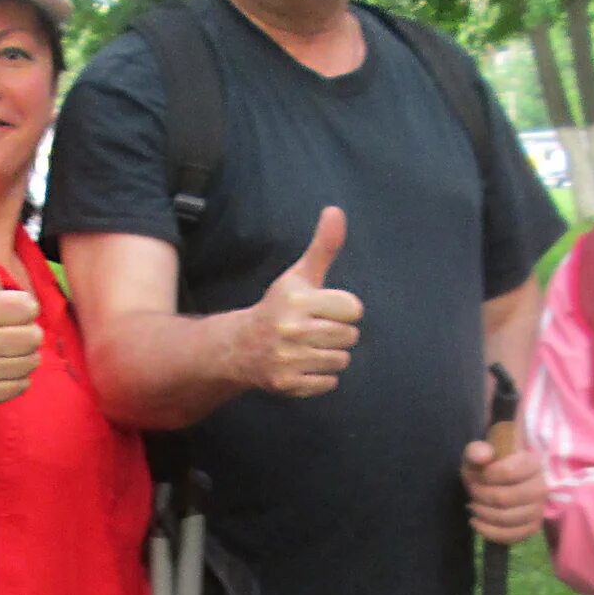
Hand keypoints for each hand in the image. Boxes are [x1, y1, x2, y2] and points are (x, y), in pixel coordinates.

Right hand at [232, 206, 360, 397]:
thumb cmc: (280, 307)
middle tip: (316, 330)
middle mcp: (291, 329)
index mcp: (298, 299)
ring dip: (330, 355)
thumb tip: (336, 210)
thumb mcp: (300, 275)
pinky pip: (329, 383)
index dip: (343, 309)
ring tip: (309, 347)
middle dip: (338, 333)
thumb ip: (323, 246)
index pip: (353, 309)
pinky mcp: (287, 383)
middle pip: (349, 336)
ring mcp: (288, 358)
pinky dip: (321, 377)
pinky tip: (303, 364)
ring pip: (341, 360)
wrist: (240, 346)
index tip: (324, 309)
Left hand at [462, 436, 546, 545]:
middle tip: (472, 492)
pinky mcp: (533, 527)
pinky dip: (489, 532)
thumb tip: (484, 456)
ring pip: (508, 519)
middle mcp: (540, 486)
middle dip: (481, 497)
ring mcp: (538, 509)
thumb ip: (477, 451)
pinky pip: (512, 536)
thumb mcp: (478, 455)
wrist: (498, 483)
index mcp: (531, 463)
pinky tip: (477, 522)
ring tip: (473, 506)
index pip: (508, 473)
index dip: (486, 477)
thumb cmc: (488, 467)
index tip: (478, 476)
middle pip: (505, 499)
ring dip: (483, 514)